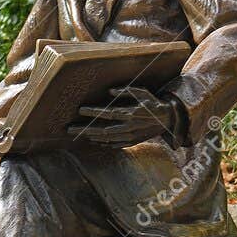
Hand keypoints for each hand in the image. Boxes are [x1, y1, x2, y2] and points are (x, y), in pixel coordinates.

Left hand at [68, 85, 182, 145]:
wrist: (166, 120)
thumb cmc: (152, 103)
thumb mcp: (142, 93)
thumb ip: (126, 91)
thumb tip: (110, 91)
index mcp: (131, 113)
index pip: (108, 113)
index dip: (93, 112)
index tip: (80, 109)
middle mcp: (129, 127)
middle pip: (103, 130)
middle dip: (86, 129)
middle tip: (70, 128)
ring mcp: (130, 136)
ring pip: (107, 139)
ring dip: (91, 137)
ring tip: (79, 134)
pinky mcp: (132, 142)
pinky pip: (114, 144)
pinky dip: (103, 143)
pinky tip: (94, 140)